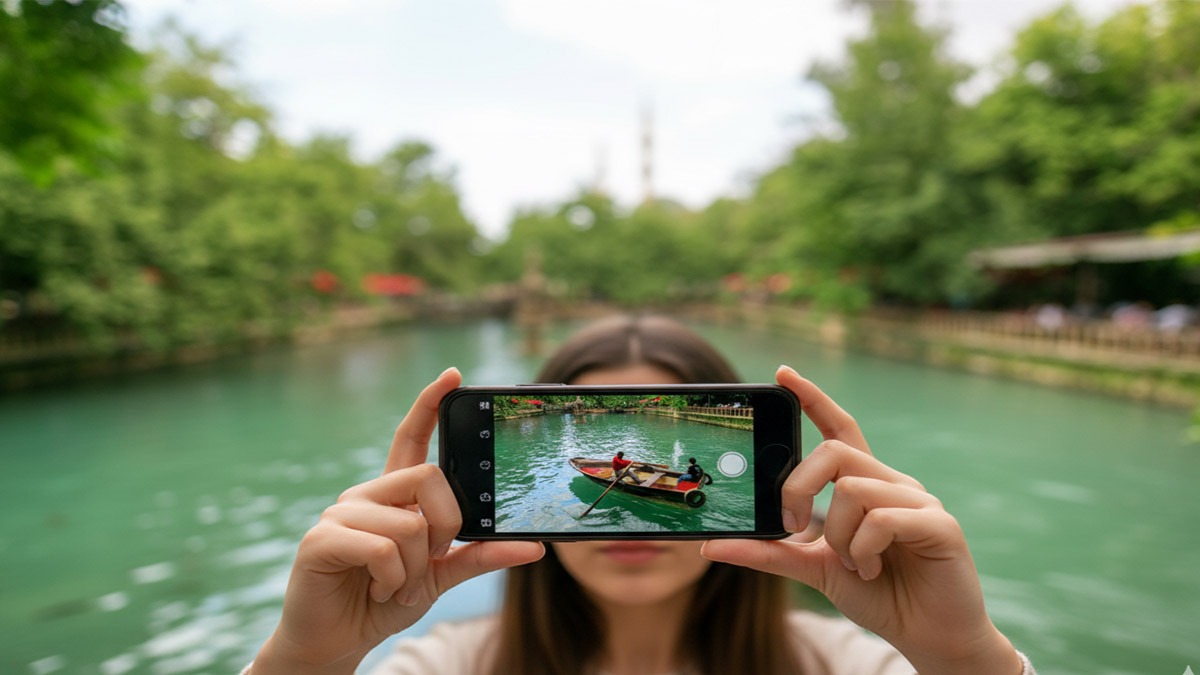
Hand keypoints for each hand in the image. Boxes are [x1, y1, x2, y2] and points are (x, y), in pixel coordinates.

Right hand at [253, 368, 544, 673]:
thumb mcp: (441, 576)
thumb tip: (535, 547)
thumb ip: (480, 556)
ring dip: (415, 569)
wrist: (337, 642)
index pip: (410, 437)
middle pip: (429, 478)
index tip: (453, 374)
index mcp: (393, 495)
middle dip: (445, 528)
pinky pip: (383, 550)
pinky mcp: (321, 539)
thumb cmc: (385, 601)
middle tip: (428, 561)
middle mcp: (365, 494)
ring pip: (411, 523)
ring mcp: (339, 513)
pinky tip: (377, 591)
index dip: (429, 405)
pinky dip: (393, 580)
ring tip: (394, 587)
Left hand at [701, 366, 1019, 674]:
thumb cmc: (877, 595)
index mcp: (865, 485)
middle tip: (796, 527)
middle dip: (800, 487)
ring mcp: (919, 500)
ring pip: (854, 489)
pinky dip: (865, 549)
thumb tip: (713, 544)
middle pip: (835, 452)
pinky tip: (872, 571)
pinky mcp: (940, 524)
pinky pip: (884, 517)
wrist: (927, 636)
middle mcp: (893, 483)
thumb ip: (770, 553)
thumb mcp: (813, 569)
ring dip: (840, 535)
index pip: (838, 428)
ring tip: (854, 565)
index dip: (813, 399)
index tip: (782, 374)